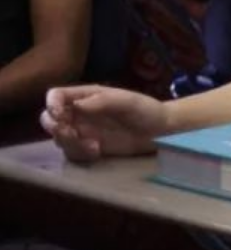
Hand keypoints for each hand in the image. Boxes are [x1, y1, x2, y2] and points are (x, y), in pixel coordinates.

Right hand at [40, 86, 165, 162]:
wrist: (161, 131)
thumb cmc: (146, 110)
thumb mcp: (127, 102)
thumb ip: (103, 101)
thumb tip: (77, 105)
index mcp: (87, 96)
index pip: (56, 95)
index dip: (52, 104)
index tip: (59, 115)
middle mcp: (80, 112)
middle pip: (49, 118)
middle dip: (55, 127)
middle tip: (71, 133)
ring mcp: (83, 130)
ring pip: (59, 138)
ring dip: (69, 143)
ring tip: (93, 146)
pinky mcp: (89, 147)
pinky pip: (72, 152)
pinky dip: (79, 154)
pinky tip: (97, 152)